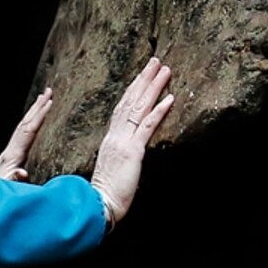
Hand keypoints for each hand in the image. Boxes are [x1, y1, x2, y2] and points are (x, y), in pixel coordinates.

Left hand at [0, 87, 53, 181]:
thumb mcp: (7, 190)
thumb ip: (14, 180)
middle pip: (26, 123)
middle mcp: (10, 150)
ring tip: (43, 98)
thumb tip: (21, 173)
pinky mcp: (11, 158)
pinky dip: (30, 124)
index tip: (50, 102)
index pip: (29, 131)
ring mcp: (10, 153)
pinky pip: (23, 135)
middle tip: (49, 90)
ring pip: (23, 127)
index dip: (40, 117)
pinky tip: (34, 120)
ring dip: (34, 112)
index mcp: (13, 156)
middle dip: (38, 107)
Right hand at [91, 57, 174, 223]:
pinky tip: (170, 97)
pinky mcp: (132, 151)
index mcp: (110, 140)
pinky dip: (159, 110)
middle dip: (144, 79)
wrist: (97, 206)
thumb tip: (129, 155)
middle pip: (131, 101)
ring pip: (139, 108)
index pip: (122, 109)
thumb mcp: (114, 170)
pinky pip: (147, 127)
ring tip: (164, 69)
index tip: (141, 76)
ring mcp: (123, 142)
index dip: (132, 90)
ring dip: (153, 87)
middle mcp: (115, 136)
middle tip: (155, 61)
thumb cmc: (104, 195)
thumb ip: (120, 158)